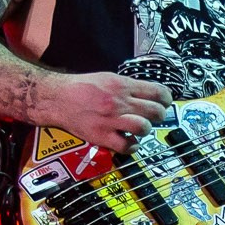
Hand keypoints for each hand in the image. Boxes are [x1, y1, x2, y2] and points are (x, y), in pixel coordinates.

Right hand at [37, 71, 173, 151]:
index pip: (157, 92)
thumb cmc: (81, 88)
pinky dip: (132, 146)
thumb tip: (148, 94)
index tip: (165, 102)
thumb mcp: (108, 78)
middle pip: (155, 111)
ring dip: (146, 129)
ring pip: (144, 127)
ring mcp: (111, 120)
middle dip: (159, 115)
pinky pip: (126, 146)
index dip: (166, 99)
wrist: (57, 98)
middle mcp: (119, 102)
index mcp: (122, 85)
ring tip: (140, 128)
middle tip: (154, 117)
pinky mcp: (102, 136)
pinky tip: (130, 142)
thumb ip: (128, 86)